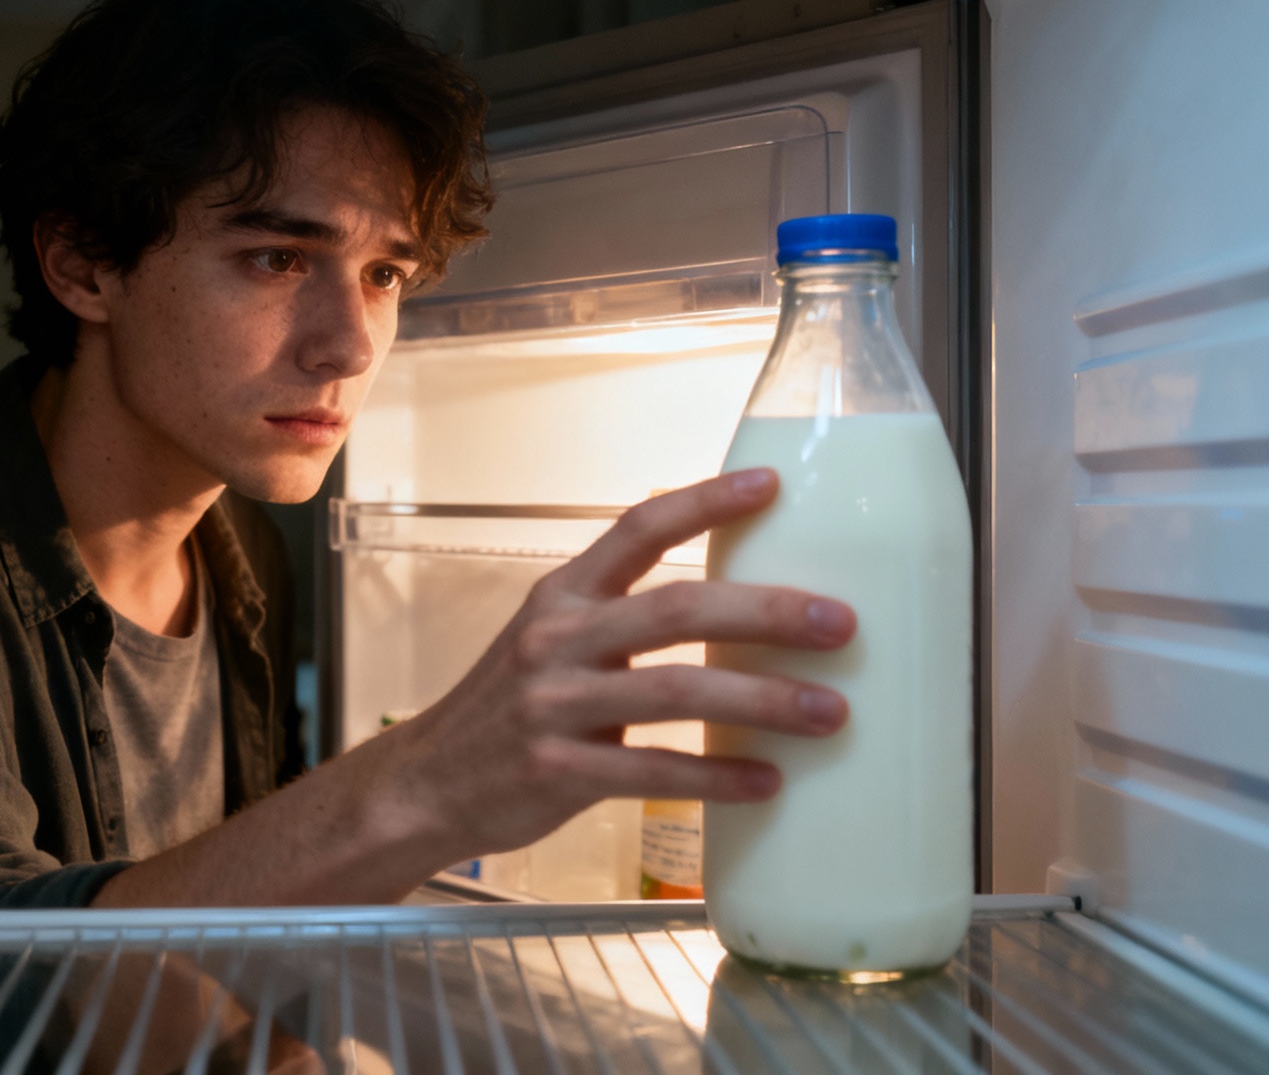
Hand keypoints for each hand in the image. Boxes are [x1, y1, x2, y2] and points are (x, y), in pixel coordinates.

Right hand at [364, 467, 855, 860]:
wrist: (427, 784)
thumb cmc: (508, 711)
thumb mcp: (549, 643)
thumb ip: (620, 622)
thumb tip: (737, 613)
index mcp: (562, 594)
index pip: (638, 529)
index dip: (705, 502)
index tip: (772, 484)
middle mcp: (558, 638)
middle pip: (677, 610)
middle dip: (767, 613)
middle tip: (841, 623)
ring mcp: (554, 704)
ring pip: (677, 691)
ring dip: (763, 700)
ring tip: (830, 713)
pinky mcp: (558, 769)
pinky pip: (652, 771)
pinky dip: (716, 775)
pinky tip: (767, 782)